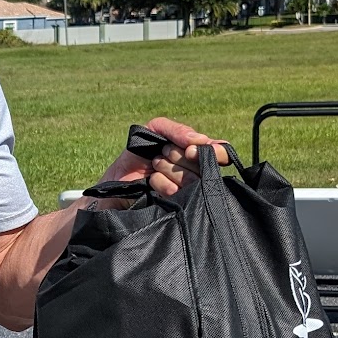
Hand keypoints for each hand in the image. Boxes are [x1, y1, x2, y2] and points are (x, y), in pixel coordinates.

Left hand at [99, 116, 228, 196]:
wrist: (116, 181)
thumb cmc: (137, 154)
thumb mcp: (155, 131)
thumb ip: (176, 130)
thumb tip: (201, 140)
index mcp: (198, 155)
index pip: (221, 154)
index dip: (214, 152)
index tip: (190, 150)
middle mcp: (199, 174)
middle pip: (206, 167)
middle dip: (179, 156)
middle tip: (162, 153)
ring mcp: (190, 192)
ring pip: (193, 181)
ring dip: (169, 169)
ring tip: (154, 165)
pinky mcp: (178, 207)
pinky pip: (179, 195)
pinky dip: (162, 183)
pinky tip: (151, 181)